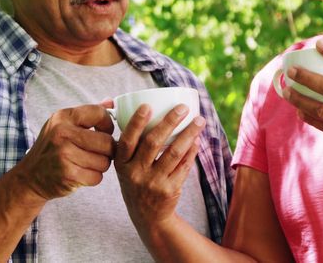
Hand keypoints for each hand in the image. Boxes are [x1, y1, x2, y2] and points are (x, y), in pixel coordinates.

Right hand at [12, 104, 116, 201]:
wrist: (29, 178)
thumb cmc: (52, 149)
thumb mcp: (63, 125)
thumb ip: (88, 114)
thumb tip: (111, 102)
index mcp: (62, 117)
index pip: (99, 113)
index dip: (107, 125)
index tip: (102, 132)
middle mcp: (62, 133)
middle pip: (106, 142)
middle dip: (107, 150)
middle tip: (97, 153)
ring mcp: (64, 154)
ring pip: (104, 161)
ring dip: (100, 165)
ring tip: (86, 163)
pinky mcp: (68, 175)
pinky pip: (97, 177)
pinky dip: (92, 178)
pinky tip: (81, 174)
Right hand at [114, 102, 205, 230]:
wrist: (147, 217)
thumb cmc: (137, 182)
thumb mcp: (126, 168)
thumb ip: (132, 146)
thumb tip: (148, 110)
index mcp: (122, 165)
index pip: (127, 141)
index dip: (136, 123)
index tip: (147, 106)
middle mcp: (136, 174)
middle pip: (153, 143)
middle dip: (169, 122)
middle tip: (183, 108)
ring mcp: (153, 183)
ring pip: (174, 153)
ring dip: (189, 134)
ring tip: (199, 120)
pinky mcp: (170, 190)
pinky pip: (184, 165)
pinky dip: (192, 150)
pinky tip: (197, 139)